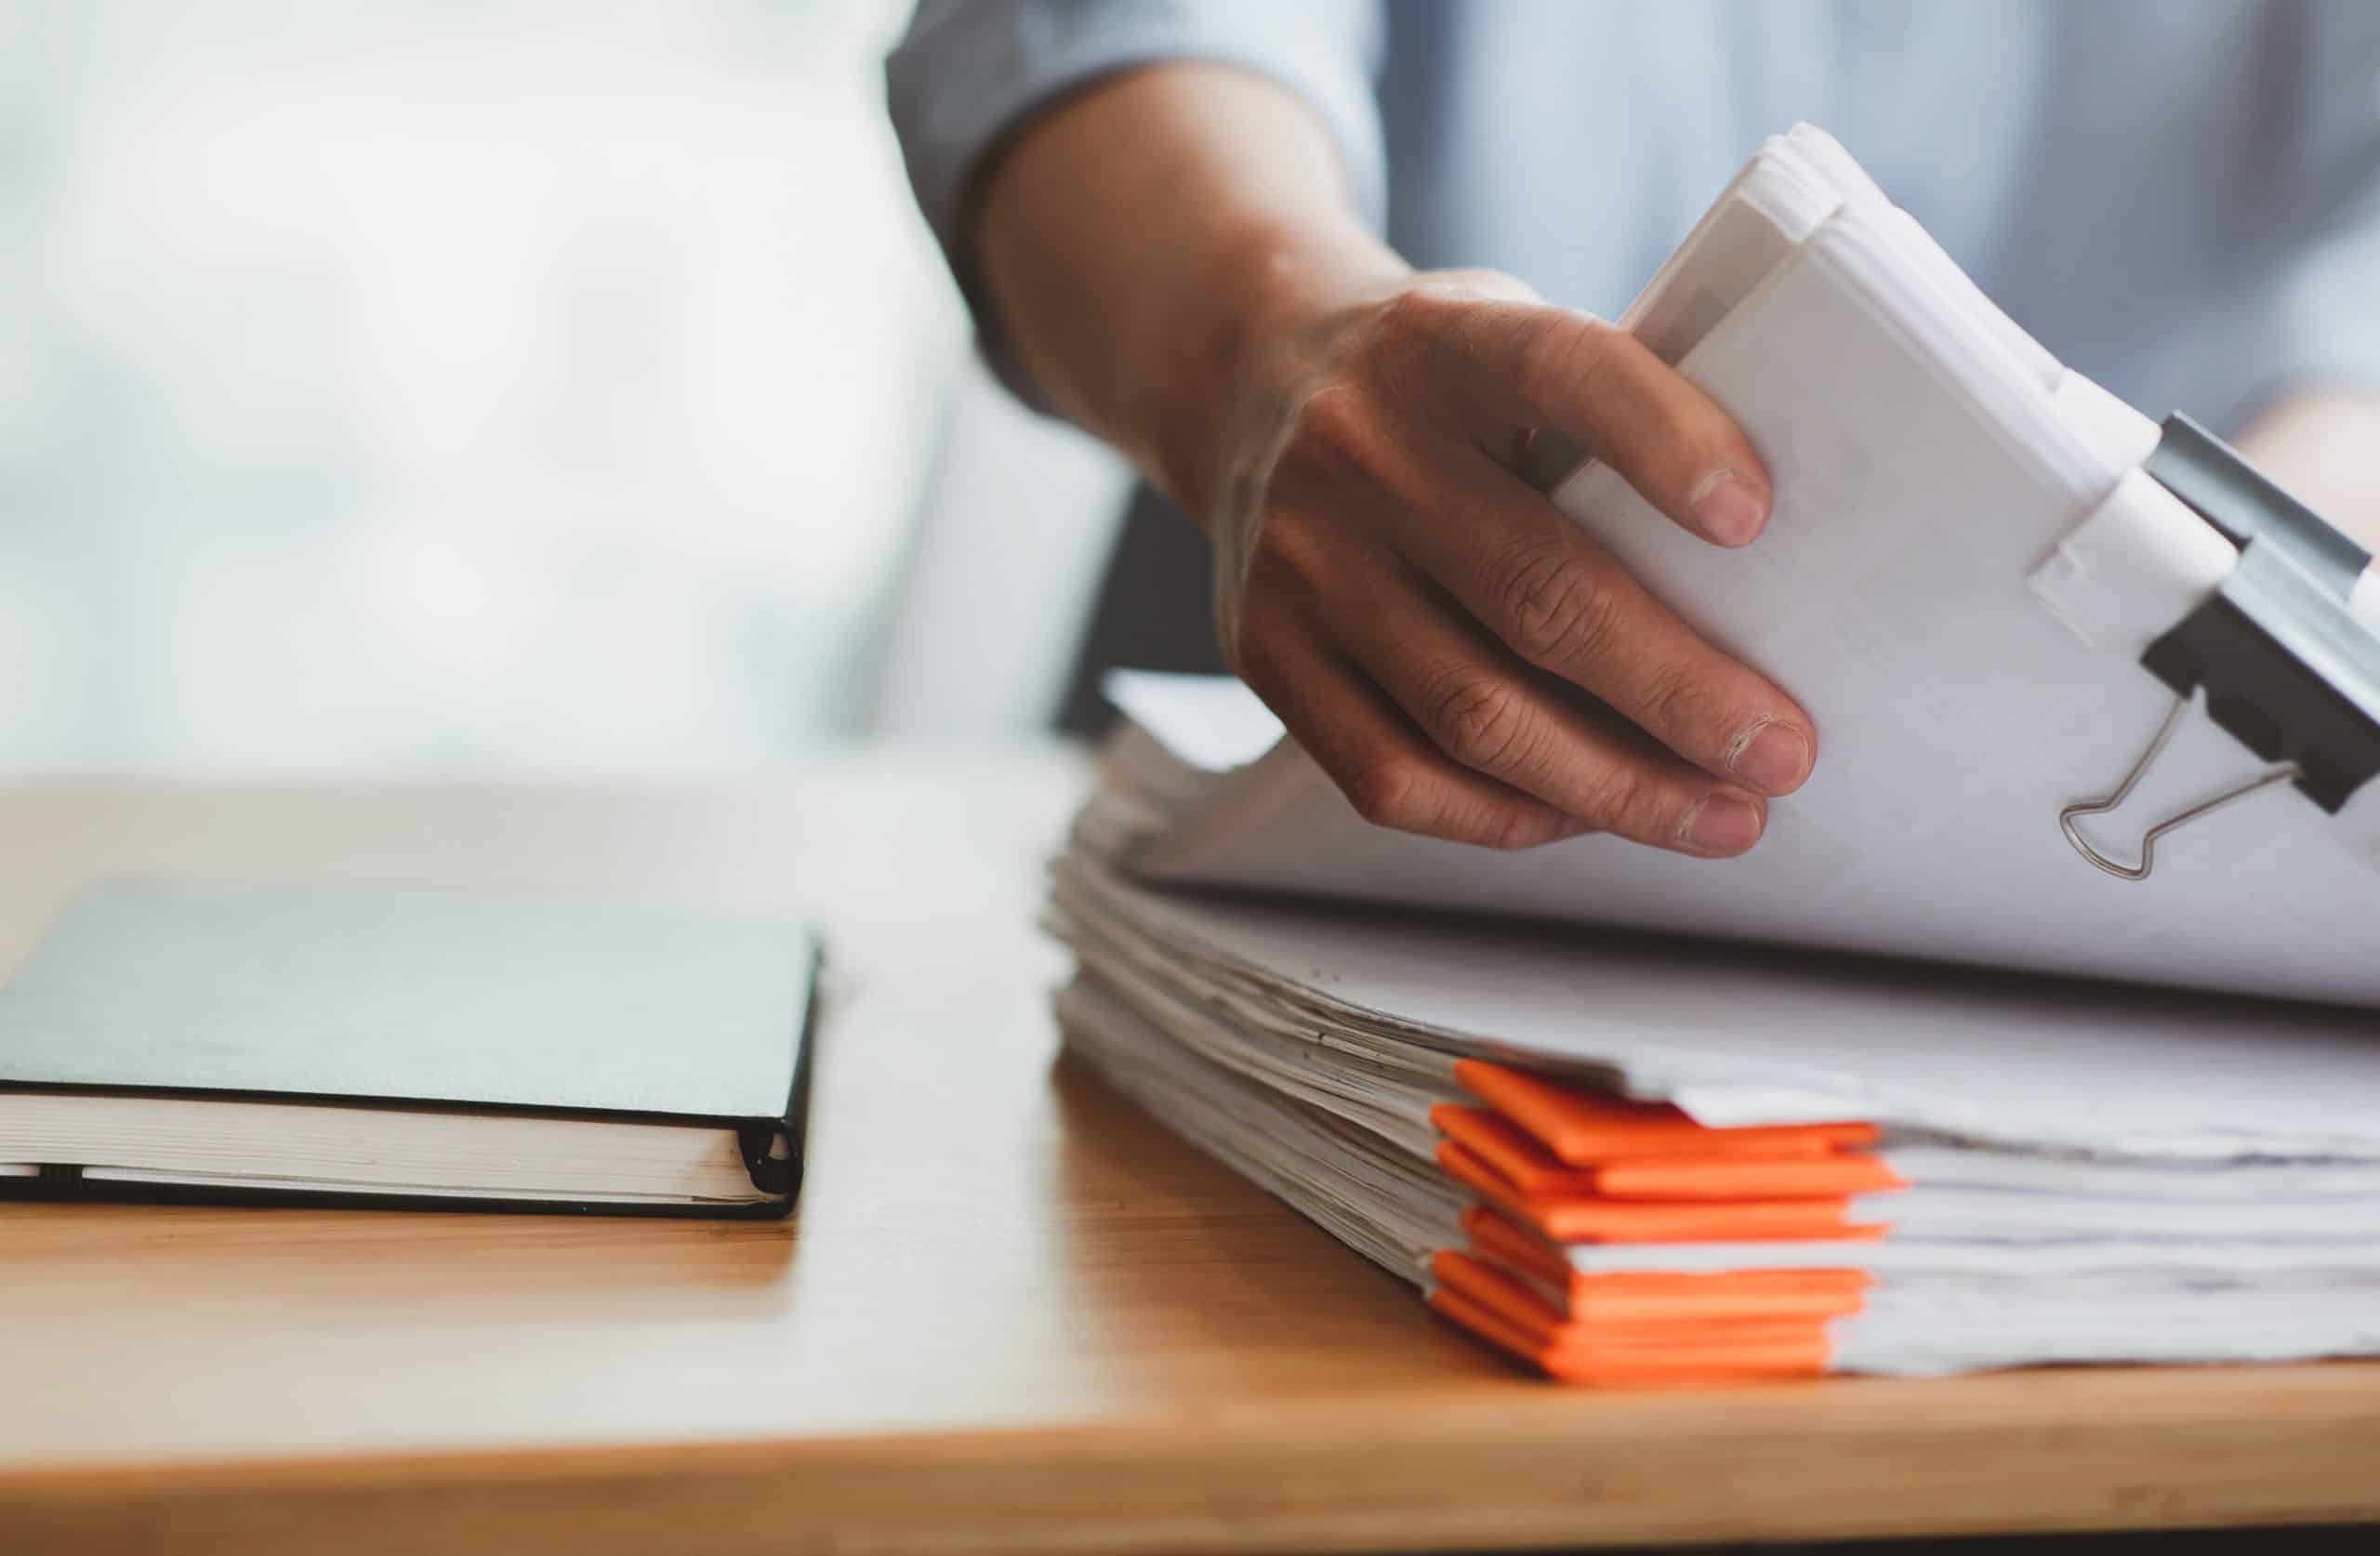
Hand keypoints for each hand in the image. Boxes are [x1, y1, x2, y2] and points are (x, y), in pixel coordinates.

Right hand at [1190, 267, 1816, 855]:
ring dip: (1617, 786)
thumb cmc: (1435, 383)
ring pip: (1472, 714)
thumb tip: (1771, 573)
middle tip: (1785, 752)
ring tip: (1723, 817)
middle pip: (1536, 593)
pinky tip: (1586, 816)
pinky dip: (1505, 817)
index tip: (1754, 521)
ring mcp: (1301, 563)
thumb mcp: (1504, 334)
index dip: (1660, 442)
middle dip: (1680, 691)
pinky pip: (1391, 777)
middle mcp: (1360, 451)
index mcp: (1445, 343)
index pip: (1562, 372)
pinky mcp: (1264, 655)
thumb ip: (1604, 415)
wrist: (1246, 381)